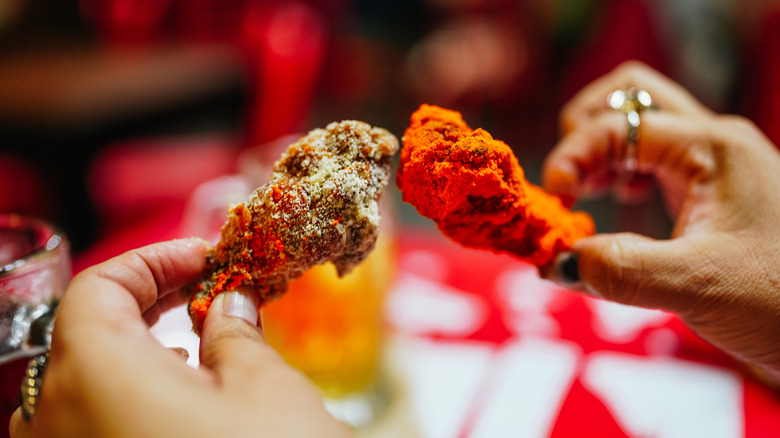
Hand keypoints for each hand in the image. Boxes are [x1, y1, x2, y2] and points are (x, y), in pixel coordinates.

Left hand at [9, 238, 350, 437]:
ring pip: (76, 386)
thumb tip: (230, 303)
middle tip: (205, 292)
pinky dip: (122, 401)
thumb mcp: (269, 392)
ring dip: (131, 352)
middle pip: (82, 334)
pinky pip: (83, 429)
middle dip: (145, 303)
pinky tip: (175, 406)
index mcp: (96, 377)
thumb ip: (238, 333)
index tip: (206, 259)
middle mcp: (55, 423)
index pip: (98, 288)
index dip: (155, 260)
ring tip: (192, 346)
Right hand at [542, 61, 779, 377]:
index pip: (619, 123)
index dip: (573, 155)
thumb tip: (554, 261)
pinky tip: (617, 207)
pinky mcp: (707, 194)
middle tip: (568, 184)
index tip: (554, 201)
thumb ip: (619, 270)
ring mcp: (710, 167)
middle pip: (631, 97)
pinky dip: (619, 173)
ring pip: (640, 126)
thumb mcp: (695, 285)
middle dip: (585, 133)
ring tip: (585, 194)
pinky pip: (650, 160)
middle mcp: (711, 144)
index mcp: (712, 148)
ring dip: (600, 152)